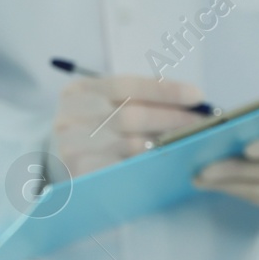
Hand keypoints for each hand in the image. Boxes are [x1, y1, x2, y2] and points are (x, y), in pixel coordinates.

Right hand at [51, 75, 206, 177]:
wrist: (56, 164)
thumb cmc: (95, 132)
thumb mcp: (107, 108)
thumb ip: (139, 101)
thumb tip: (192, 100)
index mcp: (79, 91)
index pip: (126, 85)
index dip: (165, 90)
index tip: (198, 95)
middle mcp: (70, 115)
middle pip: (131, 115)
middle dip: (172, 119)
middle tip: (202, 124)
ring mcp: (71, 146)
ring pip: (130, 144)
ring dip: (168, 144)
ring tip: (193, 143)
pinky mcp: (79, 174)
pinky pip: (125, 169)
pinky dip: (152, 165)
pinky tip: (171, 163)